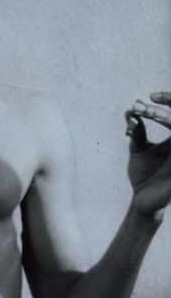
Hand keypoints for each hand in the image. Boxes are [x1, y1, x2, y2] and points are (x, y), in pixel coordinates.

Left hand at [125, 92, 170, 216]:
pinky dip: (169, 127)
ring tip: (145, 113)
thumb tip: (130, 111)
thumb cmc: (143, 174)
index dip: (168, 99)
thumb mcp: (138, 149)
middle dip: (165, 106)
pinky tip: (156, 123)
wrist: (142, 199)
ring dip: (165, 117)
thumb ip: (137, 131)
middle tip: (140, 106)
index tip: (147, 98)